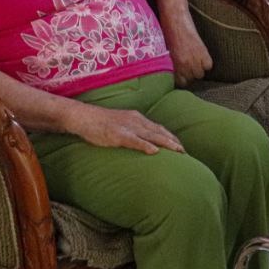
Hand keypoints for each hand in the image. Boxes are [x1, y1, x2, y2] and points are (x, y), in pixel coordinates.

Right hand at [66, 104, 184, 154]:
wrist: (83, 116)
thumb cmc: (100, 123)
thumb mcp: (121, 124)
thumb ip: (133, 131)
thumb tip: (143, 142)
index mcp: (137, 118)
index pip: (159, 128)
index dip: (171, 137)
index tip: (181, 146)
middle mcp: (136, 120)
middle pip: (159, 131)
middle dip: (173, 141)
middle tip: (185, 152)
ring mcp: (127, 127)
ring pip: (151, 135)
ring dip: (166, 143)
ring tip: (178, 151)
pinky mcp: (117, 134)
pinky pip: (134, 140)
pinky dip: (145, 145)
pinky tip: (154, 151)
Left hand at [164, 21, 212, 86]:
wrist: (175, 19)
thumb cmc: (167, 33)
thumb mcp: (167, 52)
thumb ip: (172, 65)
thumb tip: (176, 74)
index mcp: (173, 67)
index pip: (181, 83)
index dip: (182, 77)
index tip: (182, 72)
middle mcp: (184, 66)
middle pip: (191, 79)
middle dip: (190, 73)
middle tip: (189, 64)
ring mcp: (194, 60)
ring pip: (200, 74)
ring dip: (199, 69)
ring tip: (195, 60)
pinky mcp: (203, 52)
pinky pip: (208, 66)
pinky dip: (206, 62)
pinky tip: (201, 55)